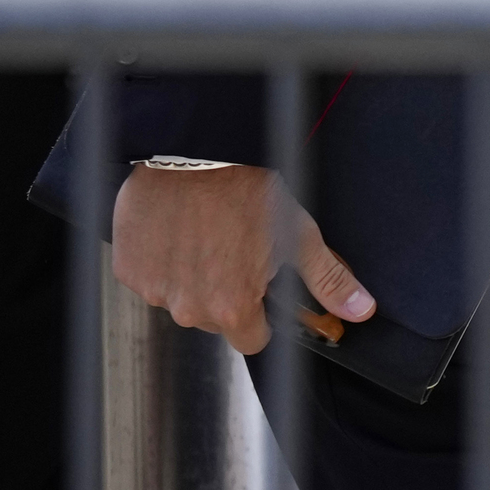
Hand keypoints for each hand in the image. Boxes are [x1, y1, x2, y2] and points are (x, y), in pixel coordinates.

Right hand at [110, 162, 374, 355]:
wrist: (196, 150)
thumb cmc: (248, 189)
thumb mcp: (298, 234)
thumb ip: (328, 281)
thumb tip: (360, 310)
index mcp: (233, 308)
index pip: (252, 339)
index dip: (261, 315)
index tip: (261, 286)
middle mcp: (190, 309)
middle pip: (214, 320)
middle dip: (225, 293)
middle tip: (233, 249)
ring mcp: (154, 290)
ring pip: (181, 298)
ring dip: (192, 277)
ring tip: (205, 234)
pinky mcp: (128, 269)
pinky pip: (149, 277)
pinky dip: (162, 261)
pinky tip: (176, 231)